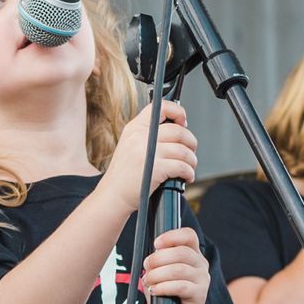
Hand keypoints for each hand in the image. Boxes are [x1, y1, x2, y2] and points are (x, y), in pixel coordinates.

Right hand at [101, 99, 197, 216]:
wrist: (112, 195)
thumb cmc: (123, 175)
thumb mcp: (129, 146)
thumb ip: (147, 136)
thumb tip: (175, 132)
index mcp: (134, 128)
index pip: (161, 107)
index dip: (178, 112)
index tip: (183, 123)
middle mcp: (140, 136)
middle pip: (178, 130)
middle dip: (191, 142)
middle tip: (191, 151)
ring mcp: (148, 152)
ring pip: (183, 150)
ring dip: (192, 160)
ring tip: (189, 167)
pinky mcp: (155, 169)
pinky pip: (182, 166)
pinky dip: (189, 173)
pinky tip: (186, 177)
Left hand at [140, 224, 210, 303]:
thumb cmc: (167, 292)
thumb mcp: (161, 272)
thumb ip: (158, 262)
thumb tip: (151, 258)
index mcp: (193, 253)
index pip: (189, 235)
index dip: (172, 236)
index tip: (156, 243)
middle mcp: (201, 264)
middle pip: (181, 252)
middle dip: (158, 258)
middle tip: (146, 266)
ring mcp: (203, 279)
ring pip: (179, 269)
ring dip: (158, 274)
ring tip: (149, 281)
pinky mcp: (200, 295)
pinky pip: (180, 286)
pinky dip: (164, 287)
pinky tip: (155, 290)